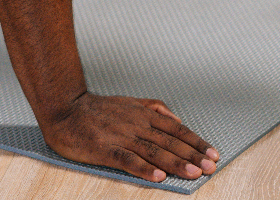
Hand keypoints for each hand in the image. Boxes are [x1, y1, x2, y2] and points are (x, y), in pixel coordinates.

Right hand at [41, 93, 218, 181]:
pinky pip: (127, 160)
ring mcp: (121, 137)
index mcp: (145, 115)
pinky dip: (144, 169)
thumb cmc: (99, 109)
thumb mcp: (131, 102)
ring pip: (154, 151)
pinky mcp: (105, 149)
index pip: (177, 130)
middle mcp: (137, 125)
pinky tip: (158, 177)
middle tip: (211, 167)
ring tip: (193, 173)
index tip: (213, 153)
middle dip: (192, 155)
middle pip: (170, 142)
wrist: (66, 108)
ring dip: (175, 163)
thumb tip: (177, 120)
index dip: (196, 142)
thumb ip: (154, 109)